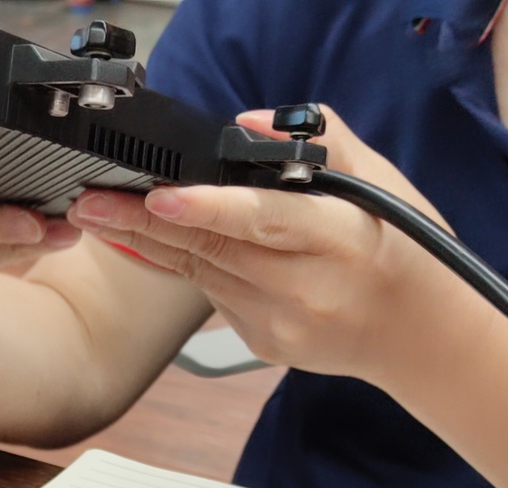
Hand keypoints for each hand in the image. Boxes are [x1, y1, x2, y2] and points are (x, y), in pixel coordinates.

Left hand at [66, 107, 457, 385]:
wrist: (416, 332)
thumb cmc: (401, 246)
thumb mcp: (380, 182)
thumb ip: (322, 143)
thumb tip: (251, 125)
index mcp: (339, 239)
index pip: (265, 221)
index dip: (209, 210)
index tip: (160, 197)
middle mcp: (306, 288)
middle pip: (212, 250)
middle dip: (143, 223)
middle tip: (91, 201)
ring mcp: (280, 323)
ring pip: (200, 273)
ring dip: (147, 242)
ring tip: (101, 214)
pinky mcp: (261, 342)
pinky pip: (211, 294)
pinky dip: (184, 265)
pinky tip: (152, 243)